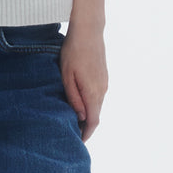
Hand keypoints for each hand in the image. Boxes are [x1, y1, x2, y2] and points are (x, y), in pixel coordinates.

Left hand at [59, 24, 107, 141]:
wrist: (88, 31)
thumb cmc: (73, 52)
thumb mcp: (67, 76)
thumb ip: (74, 98)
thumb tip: (81, 117)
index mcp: (93, 92)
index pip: (93, 121)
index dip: (86, 134)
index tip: (78, 142)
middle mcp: (102, 90)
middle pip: (96, 115)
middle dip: (86, 127)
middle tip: (73, 135)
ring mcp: (105, 83)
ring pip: (97, 105)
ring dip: (88, 116)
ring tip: (74, 122)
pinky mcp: (103, 76)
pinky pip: (98, 96)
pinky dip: (90, 105)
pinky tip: (80, 104)